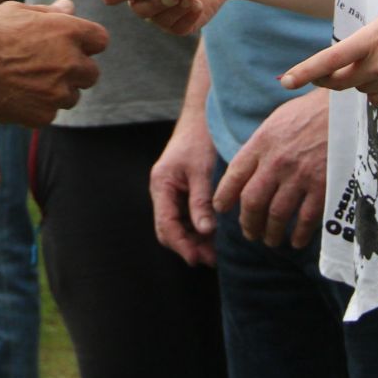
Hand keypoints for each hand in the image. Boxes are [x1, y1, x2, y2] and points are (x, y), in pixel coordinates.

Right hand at [0, 0, 106, 127]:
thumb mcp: (15, 11)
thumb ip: (48, 12)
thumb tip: (69, 8)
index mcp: (67, 31)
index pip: (100, 39)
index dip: (86, 42)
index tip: (71, 45)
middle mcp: (70, 62)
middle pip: (92, 72)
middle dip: (75, 70)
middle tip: (47, 66)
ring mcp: (59, 92)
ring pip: (72, 95)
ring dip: (58, 91)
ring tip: (27, 81)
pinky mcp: (45, 115)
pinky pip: (51, 112)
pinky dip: (39, 107)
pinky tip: (17, 95)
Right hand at [151, 112, 218, 264]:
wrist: (202, 117)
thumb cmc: (199, 139)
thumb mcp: (201, 171)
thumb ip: (201, 201)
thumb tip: (205, 232)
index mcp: (161, 185)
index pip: (166, 225)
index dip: (181, 244)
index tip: (198, 259)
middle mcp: (163, 191)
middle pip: (169, 229)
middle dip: (188, 246)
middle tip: (211, 260)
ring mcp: (172, 192)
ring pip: (179, 225)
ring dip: (195, 239)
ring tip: (216, 252)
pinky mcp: (183, 191)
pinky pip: (187, 216)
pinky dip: (199, 228)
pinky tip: (215, 236)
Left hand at [211, 89, 328, 247]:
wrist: (347, 109)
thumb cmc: (310, 113)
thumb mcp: (277, 121)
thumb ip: (260, 146)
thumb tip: (246, 172)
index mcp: (262, 142)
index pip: (234, 176)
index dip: (223, 196)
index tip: (221, 208)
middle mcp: (277, 161)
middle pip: (252, 202)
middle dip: (248, 223)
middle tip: (249, 232)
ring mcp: (300, 175)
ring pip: (276, 215)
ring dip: (271, 233)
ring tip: (270, 240)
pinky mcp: (323, 186)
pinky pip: (305, 219)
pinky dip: (299, 234)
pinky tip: (296, 241)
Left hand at [279, 0, 377, 105]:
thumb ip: (366, 40)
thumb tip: (347, 59)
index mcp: (375, 39)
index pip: (330, 60)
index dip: (304, 72)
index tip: (284, 81)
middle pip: (340, 82)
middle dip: (329, 78)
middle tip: (324, 73)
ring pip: (361, 90)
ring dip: (362, 80)